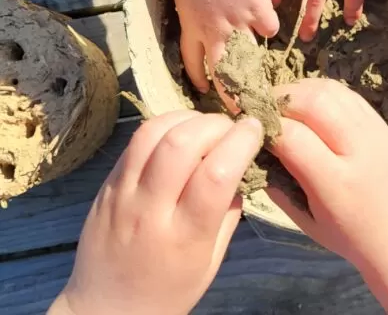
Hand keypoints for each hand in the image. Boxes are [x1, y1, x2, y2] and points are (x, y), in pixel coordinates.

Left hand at [50, 111, 262, 314]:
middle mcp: (151, 211)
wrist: (106, 309)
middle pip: (182, 144)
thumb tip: (240, 166)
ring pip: (154, 133)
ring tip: (205, 126)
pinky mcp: (107, 183)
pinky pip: (136, 140)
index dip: (241, 142)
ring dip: (188, 118)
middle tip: (231, 128)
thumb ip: (228, 213)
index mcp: (185, 237)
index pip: (216, 175)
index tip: (255, 129)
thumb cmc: (169, 290)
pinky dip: (165, 124)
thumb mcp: (211, 262)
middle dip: (216, 124)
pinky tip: (179, 131)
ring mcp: (122, 194)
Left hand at [168, 0, 278, 97]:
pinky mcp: (258, 8)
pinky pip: (269, 28)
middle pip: (221, 73)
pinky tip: (269, 21)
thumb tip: (211, 19)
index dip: (200, 78)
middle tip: (238, 106)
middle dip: (229, 93)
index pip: (193, 63)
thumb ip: (198, 12)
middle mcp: (213, 32)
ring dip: (254, 67)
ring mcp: (237, 22)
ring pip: (249, 57)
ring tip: (261, 75)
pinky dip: (269, 26)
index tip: (205, 88)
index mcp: (191, 27)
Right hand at [268, 78, 387, 268]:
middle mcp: (358, 150)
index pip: (293, 137)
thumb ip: (276, 182)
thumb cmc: (346, 233)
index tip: (250, 129)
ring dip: (298, 90)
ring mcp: (373, 131)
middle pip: (313, 103)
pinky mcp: (379, 121)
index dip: (267, 127)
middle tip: (262, 110)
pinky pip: (344, 92)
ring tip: (281, 103)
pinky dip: (318, 90)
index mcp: (336, 183)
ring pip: (329, 90)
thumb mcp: (304, 220)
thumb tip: (250, 147)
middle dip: (280, 100)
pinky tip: (305, 102)